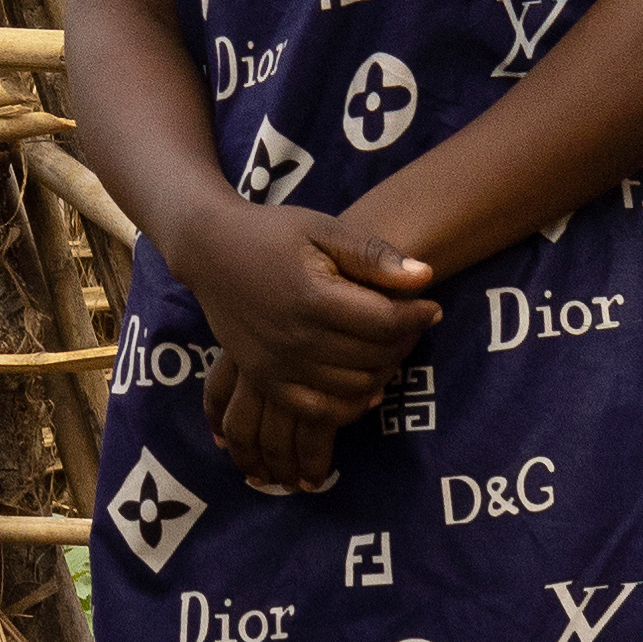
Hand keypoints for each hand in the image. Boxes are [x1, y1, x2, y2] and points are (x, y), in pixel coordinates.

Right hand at [182, 201, 437, 492]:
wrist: (211, 251)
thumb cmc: (273, 234)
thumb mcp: (323, 229)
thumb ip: (372, 254)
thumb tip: (425, 277)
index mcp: (314, 297)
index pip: (386, 323)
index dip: (418, 316)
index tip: (431, 306)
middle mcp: (296, 339)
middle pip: (375, 357)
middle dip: (404, 342)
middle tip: (412, 326)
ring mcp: (278, 366)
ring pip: (355, 387)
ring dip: (382, 371)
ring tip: (387, 347)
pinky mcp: (266, 381)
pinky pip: (320, 412)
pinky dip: (350, 404)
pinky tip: (363, 383)